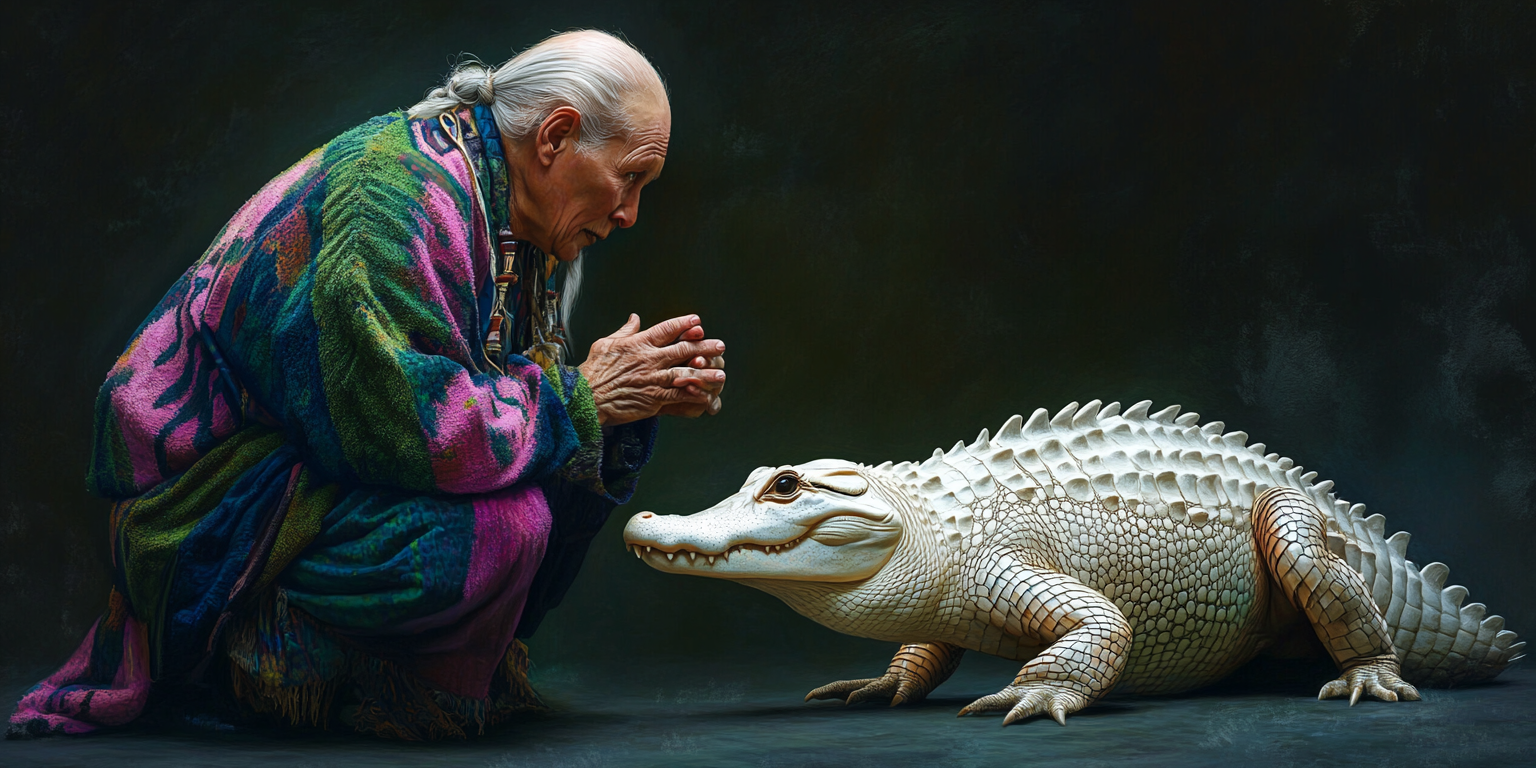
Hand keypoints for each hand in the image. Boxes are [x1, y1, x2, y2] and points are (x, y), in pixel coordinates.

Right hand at [577, 314, 725, 425]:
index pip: (667, 329)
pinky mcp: (654, 398)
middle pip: (683, 349)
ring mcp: (653, 379)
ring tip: (720, 373)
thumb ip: (624, 331)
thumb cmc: (593, 372)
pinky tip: (706, 396)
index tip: (698, 321)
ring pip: (686, 373)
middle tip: (719, 345)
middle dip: (704, 346)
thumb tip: (635, 318)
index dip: (684, 324)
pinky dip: (694, 396)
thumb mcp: (605, 344)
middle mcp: (649, 359)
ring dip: (706, 373)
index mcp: (638, 343)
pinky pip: (679, 395)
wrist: (586, 397)